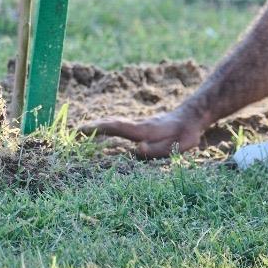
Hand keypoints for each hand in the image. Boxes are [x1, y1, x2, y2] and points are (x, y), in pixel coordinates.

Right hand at [76, 107, 205, 158]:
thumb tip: (137, 150)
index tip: (82, 130)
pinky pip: (121, 126)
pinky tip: (105, 130)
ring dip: (99, 126)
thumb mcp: (176, 146)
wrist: (193, 116)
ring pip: (116, 124)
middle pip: (112, 123)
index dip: (99, 129)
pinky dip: (109, 127)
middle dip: (93, 127)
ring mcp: (140, 124)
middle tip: (74, 131)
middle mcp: (138, 125)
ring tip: (82, 131)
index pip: (117, 128)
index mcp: (143, 130)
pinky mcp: (143, 126)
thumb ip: (157, 150)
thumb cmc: (185, 134)